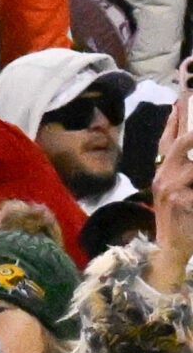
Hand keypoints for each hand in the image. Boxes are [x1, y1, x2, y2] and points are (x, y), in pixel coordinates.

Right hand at [152, 66, 192, 290]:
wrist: (172, 250)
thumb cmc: (183, 222)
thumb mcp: (184, 194)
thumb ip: (189, 174)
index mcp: (164, 173)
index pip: (167, 140)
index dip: (174, 120)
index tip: (181, 102)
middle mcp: (162, 176)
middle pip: (178, 143)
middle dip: (190, 130)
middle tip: (192, 115)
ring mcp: (167, 187)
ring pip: (191, 162)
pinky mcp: (175, 198)